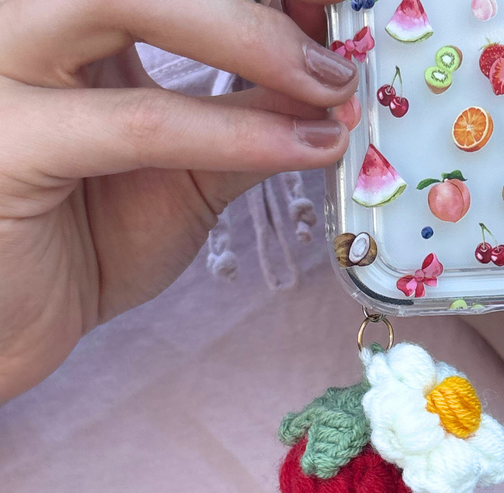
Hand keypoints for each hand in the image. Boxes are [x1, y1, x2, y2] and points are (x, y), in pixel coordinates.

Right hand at [0, 0, 358, 401]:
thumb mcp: (189, 172)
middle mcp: (27, 27)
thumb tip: (330, 89)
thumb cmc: (91, 241)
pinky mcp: (6, 142)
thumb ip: (249, 120)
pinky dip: (231, 133)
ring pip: (121, 0)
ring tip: (329, 88)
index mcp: (72, 26)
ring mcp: (3, 74)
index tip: (334, 13)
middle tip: (339, 52)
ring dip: (249, 36)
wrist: (20, 319)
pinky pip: (137, 123)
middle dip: (257, 5)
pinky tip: (305, 148)